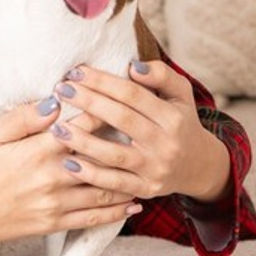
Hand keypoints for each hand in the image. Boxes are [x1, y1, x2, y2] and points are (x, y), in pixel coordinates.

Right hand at [0, 96, 141, 255]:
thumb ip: (23, 118)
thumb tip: (54, 102)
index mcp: (37, 151)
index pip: (81, 126)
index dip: (102, 110)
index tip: (119, 98)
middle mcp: (52, 178)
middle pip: (99, 156)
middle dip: (123, 141)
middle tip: (144, 128)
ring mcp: (56, 204)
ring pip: (103, 188)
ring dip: (127, 175)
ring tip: (147, 163)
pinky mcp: (54, 224)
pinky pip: (93, 218)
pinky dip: (117, 211)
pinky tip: (134, 202)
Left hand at [51, 60, 230, 203]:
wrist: (199, 166)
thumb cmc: (180, 122)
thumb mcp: (181, 94)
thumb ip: (161, 75)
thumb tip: (133, 66)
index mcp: (172, 116)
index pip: (133, 94)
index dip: (103, 81)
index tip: (76, 72)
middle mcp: (165, 143)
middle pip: (121, 119)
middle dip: (88, 102)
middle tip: (61, 90)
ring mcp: (155, 169)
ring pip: (114, 154)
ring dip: (82, 141)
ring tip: (56, 128)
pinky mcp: (146, 189)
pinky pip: (114, 183)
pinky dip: (91, 175)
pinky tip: (69, 163)